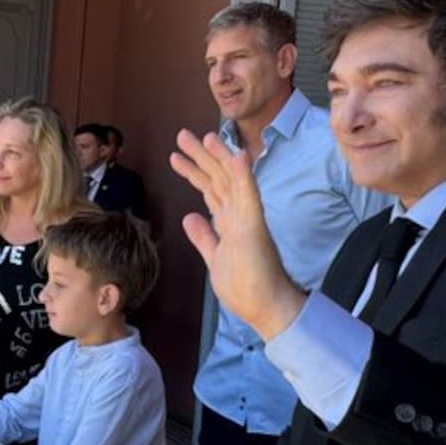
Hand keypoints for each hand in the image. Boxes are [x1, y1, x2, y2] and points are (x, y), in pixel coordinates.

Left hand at [170, 129, 305, 339]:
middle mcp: (238, 215)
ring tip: (204, 136)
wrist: (267, 309)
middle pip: (216, 178)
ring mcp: (247, 218)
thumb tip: (191, 217)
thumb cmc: (246, 288)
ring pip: (231, 179)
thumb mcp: (214, 258)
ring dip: (218, 156)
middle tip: (182, 135)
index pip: (210, 190)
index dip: (194, 172)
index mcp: (229, 223)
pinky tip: (238, 155)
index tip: (178, 156)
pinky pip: (249, 195)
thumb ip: (204, 236)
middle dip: (199, 157)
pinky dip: (243, 174)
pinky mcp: (254, 226)